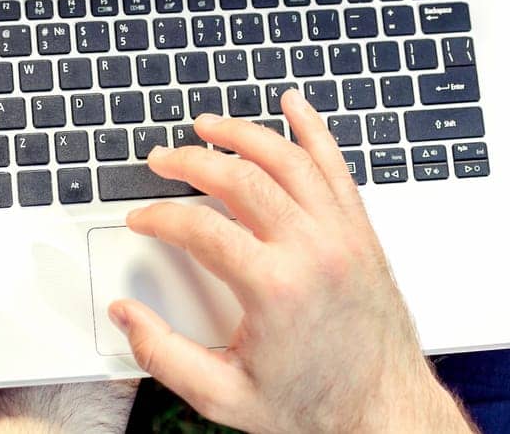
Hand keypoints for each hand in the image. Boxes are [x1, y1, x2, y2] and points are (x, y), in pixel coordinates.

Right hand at [109, 90, 474, 433]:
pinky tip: (294, 105)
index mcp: (275, 287)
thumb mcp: (225, 397)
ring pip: (288, 158)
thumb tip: (126, 316)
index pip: (202, 228)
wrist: (383, 409)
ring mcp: (341, 234)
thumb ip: (164, 356)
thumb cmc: (314, 404)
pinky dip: (313, 129)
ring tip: (209, 125)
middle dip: (192, 161)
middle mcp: (312, 249)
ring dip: (243, 134)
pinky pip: (335, 165)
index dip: (161, 217)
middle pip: (240, 178)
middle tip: (163, 159)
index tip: (143, 219)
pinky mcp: (361, 230)